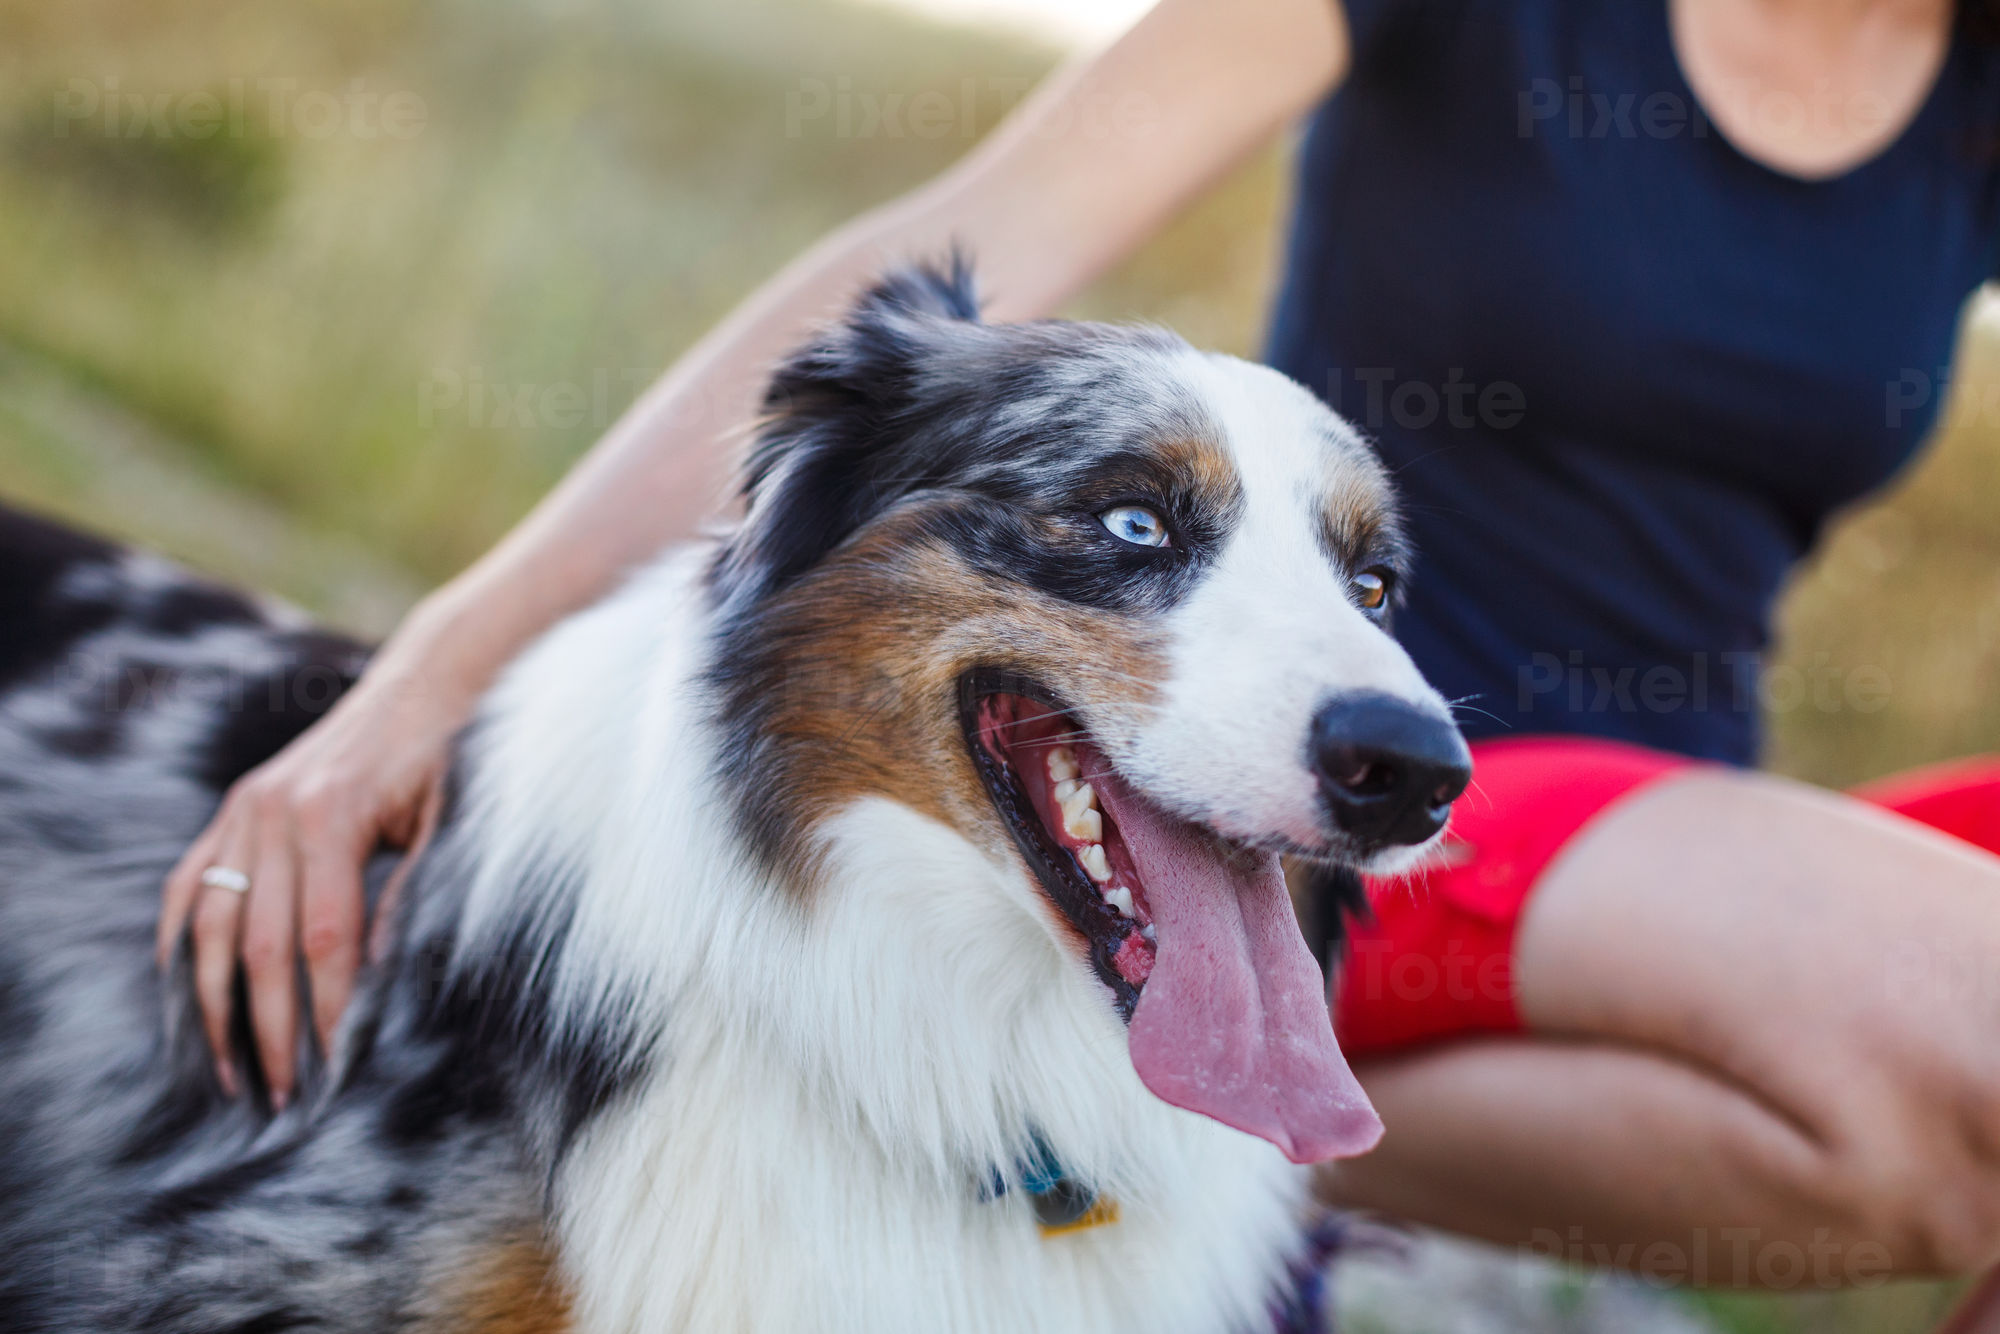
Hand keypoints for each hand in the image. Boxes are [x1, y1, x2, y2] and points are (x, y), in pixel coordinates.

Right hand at [158, 635, 475, 1107]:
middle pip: (260, 945)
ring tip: (231, 1070)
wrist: (428, 680)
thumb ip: (414, 893)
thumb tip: (387, 978)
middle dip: (271, 1028)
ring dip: (215, 1005)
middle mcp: (272, 812)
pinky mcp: (235, 808)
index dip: (329, 1010)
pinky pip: (191, 885)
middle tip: (285, 1095)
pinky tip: (189, 995)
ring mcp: (244, 809)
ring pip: (212, 925)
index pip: (323, 940)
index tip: (338, 1069)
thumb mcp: (450, 821)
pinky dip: (184, 943)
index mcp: (331, 816)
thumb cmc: (451, 754)